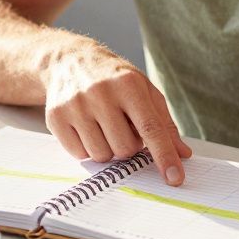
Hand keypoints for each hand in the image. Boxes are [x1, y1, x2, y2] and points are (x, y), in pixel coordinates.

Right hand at [43, 45, 192, 185]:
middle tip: (122, 126)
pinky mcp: (55, 117)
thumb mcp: (144, 91)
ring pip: (102, 155)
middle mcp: (100, 93)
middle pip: (125, 149)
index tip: (175, 178)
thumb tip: (183, 154)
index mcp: (128, 84)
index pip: (150, 128)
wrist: (69, 60)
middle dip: (128, 145)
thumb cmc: (114, 79)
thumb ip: (164, 123)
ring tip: (104, 126)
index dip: (164, 156)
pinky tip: (86, 128)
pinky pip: (79, 155)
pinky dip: (87, 149)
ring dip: (108, 148)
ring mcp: (75, 105)